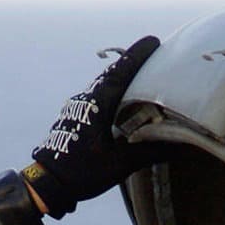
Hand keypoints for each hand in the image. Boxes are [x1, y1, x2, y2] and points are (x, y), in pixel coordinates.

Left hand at [22, 36, 160, 217]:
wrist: (47, 183)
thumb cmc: (81, 172)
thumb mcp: (119, 165)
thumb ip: (148, 153)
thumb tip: (177, 147)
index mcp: (96, 105)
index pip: (120, 73)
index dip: (137, 56)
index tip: (153, 41)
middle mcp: (85, 100)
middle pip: (112, 74)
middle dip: (133, 63)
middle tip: (153, 55)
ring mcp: (77, 108)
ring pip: (104, 86)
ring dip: (122, 78)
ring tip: (142, 75)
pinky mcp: (74, 117)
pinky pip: (98, 98)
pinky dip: (113, 93)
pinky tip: (122, 101)